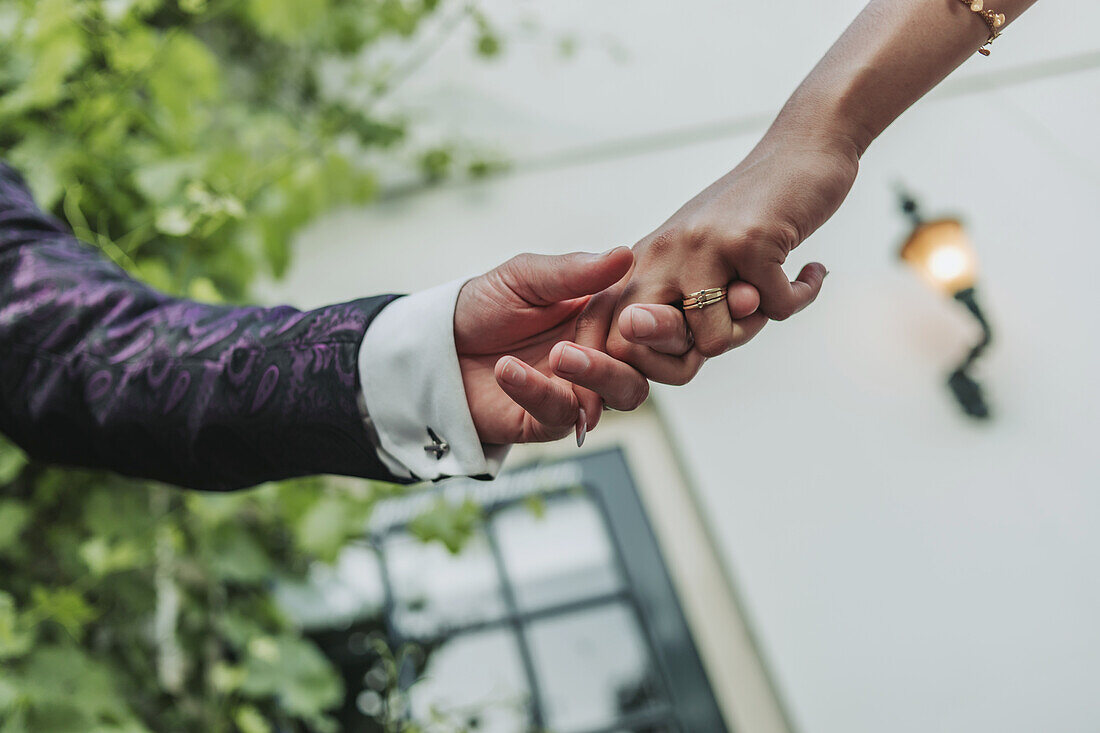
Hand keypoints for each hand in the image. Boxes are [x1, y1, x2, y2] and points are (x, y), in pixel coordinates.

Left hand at [457, 248, 694, 444]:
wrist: (435, 346)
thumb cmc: (483, 306)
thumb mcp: (524, 277)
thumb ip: (573, 272)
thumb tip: (624, 254)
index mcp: (604, 315)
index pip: (649, 320)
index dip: (652, 317)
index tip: (637, 309)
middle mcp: (601, 355)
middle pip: (649, 364)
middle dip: (639, 351)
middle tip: (622, 330)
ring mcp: (578, 389)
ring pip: (623, 395)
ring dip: (599, 374)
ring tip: (560, 353)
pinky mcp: (547, 420)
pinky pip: (562, 414)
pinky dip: (539, 392)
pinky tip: (509, 369)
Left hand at [577, 129, 860, 384]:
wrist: (803, 149)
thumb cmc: (750, 215)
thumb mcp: (699, 261)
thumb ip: (678, 313)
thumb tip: (671, 372)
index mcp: (641, 261)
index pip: (608, 337)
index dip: (629, 370)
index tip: (655, 378)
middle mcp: (660, 252)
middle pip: (644, 347)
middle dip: (686, 362)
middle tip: (730, 325)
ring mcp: (701, 246)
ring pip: (716, 341)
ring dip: (755, 324)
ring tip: (771, 289)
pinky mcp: (749, 241)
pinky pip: (775, 310)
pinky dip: (800, 295)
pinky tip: (809, 270)